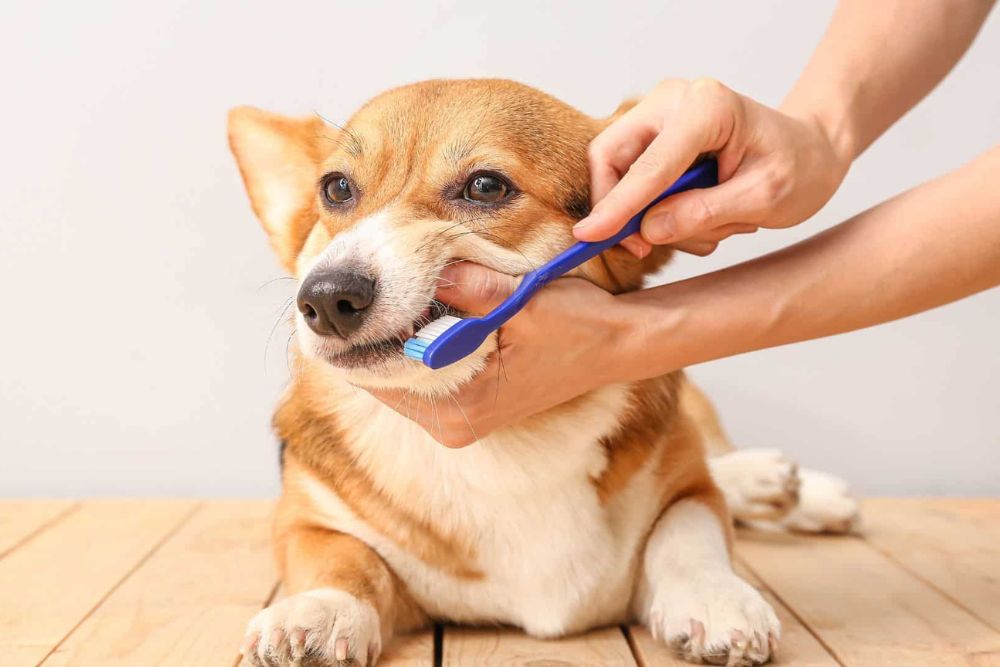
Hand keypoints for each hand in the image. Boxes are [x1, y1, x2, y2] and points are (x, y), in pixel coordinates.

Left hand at [366, 262, 639, 446]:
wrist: (616, 346)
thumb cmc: (578, 326)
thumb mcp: (523, 300)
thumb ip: (468, 286)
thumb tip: (414, 265)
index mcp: (462, 407)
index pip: (379, 375)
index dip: (356, 336)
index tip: (337, 302)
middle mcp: (454, 425)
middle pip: (381, 380)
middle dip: (367, 336)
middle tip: (350, 290)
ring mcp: (459, 421)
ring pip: (397, 379)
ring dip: (387, 340)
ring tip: (375, 297)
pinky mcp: (467, 410)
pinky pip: (418, 379)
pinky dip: (409, 347)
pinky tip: (407, 314)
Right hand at [575, 78, 850, 256]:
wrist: (810, 151)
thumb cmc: (798, 167)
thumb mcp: (764, 199)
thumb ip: (704, 213)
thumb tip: (648, 230)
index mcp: (708, 107)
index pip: (649, 165)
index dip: (617, 205)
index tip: (588, 236)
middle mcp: (674, 100)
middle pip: (611, 157)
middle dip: (622, 207)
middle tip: (645, 247)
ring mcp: (660, 116)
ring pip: (619, 173)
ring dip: (652, 213)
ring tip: (711, 225)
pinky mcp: (655, 137)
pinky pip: (632, 179)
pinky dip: (656, 208)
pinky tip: (700, 215)